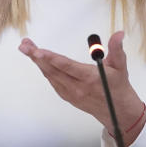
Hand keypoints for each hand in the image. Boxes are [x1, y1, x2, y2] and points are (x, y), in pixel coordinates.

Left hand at [18, 31, 145, 145]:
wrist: (118, 112)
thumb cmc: (118, 87)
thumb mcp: (121, 66)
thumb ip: (117, 49)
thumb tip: (119, 34)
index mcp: (90, 78)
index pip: (67, 67)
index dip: (51, 58)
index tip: (37, 50)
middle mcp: (78, 88)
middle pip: (53, 70)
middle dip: (36, 56)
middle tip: (24, 44)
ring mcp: (70, 93)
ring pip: (50, 75)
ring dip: (37, 61)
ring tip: (27, 47)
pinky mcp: (67, 96)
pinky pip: (52, 81)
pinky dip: (44, 69)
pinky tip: (37, 59)